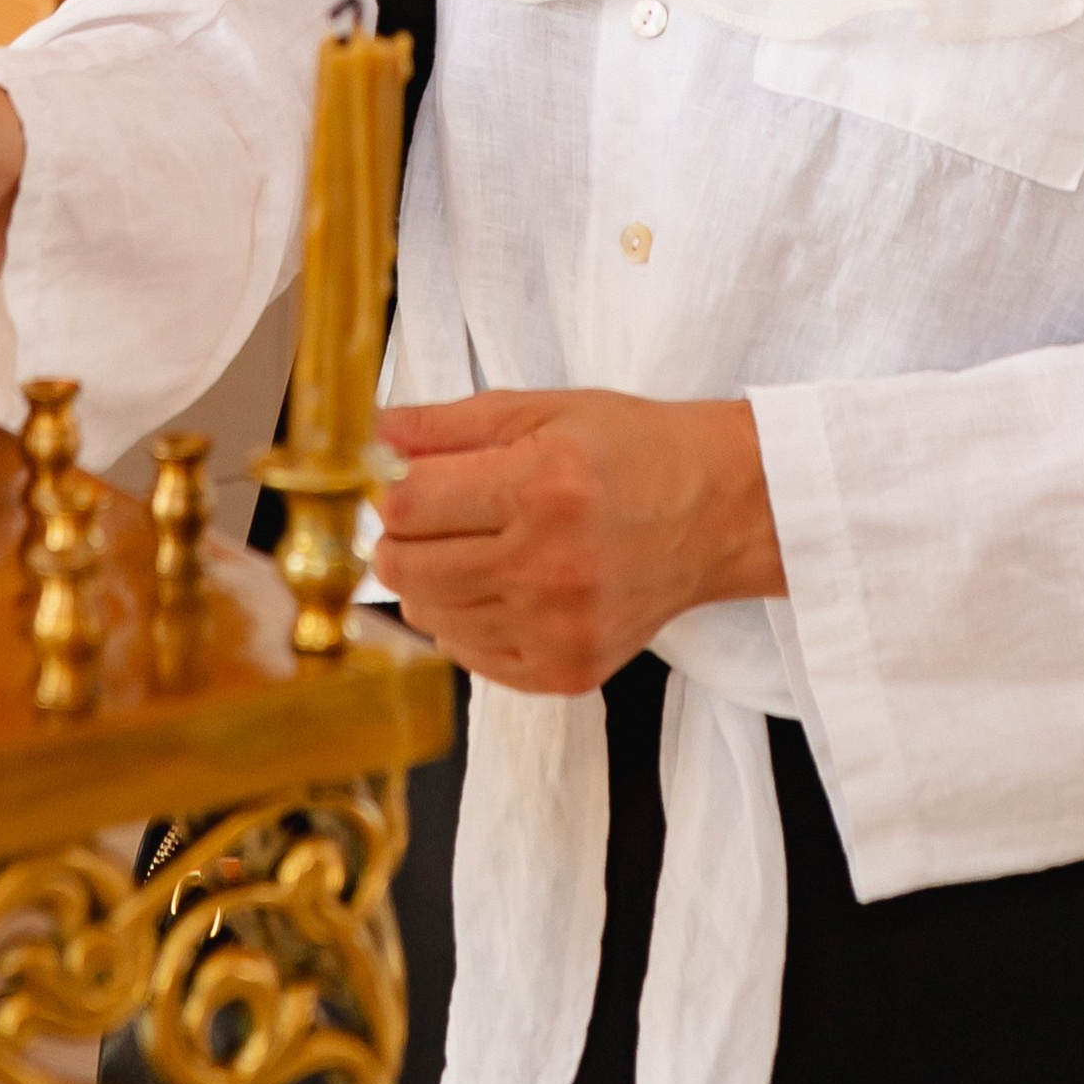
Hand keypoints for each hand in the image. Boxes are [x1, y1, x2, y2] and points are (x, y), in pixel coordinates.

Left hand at [373, 389, 783, 696]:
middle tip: (431, 514)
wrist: (715, 512)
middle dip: (400, 537)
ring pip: (430, 617)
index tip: (402, 479)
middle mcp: (548, 566)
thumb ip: (444, 425)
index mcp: (540, 488)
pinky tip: (499, 585)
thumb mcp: (539, 411)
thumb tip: (368, 435)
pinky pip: (468, 656)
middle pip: (407, 568)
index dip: (389, 489)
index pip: (406, 506)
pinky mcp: (566, 671)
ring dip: (431, 579)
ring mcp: (558, 629)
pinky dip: (465, 621)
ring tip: (475, 546)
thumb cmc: (629, 451)